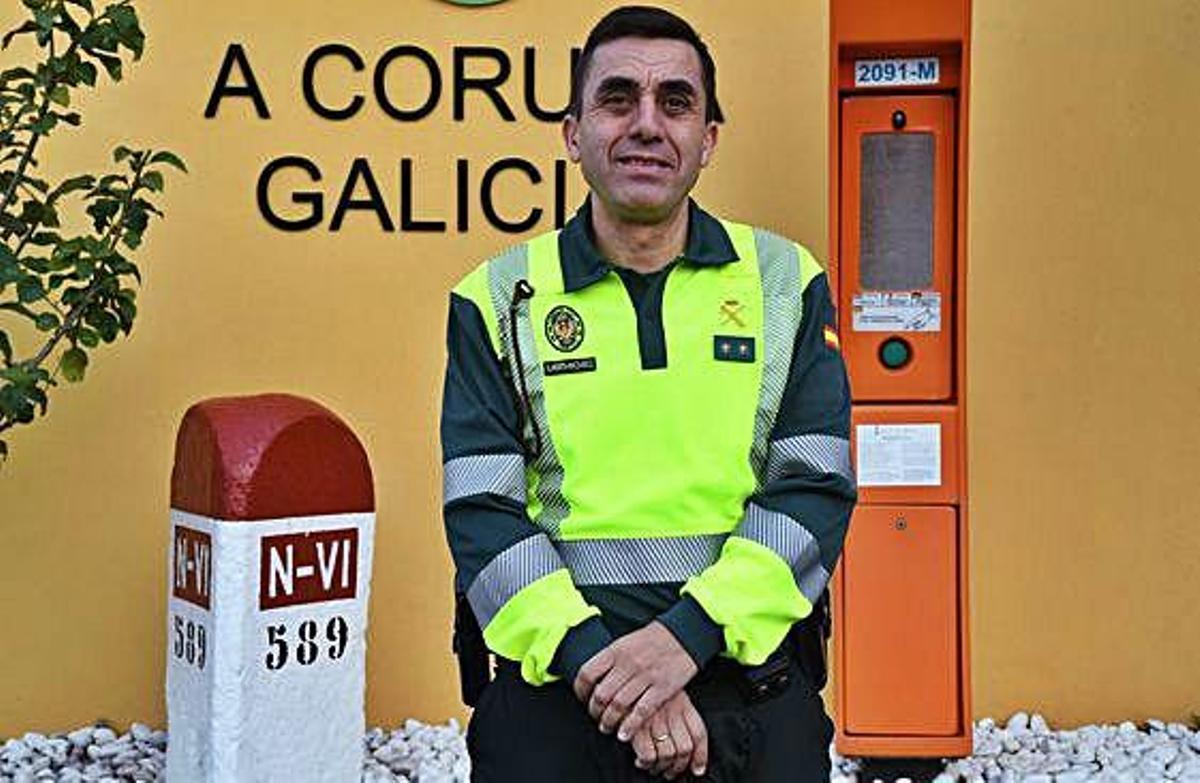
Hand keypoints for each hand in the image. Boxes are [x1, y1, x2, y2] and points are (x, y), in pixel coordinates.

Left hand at [573, 621, 697, 741]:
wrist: (683, 635)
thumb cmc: (652, 640)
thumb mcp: (625, 642)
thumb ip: (609, 659)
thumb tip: (591, 679)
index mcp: (615, 650)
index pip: (587, 674)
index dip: (580, 691)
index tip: (583, 699)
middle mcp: (628, 664)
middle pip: (601, 695)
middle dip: (594, 711)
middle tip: (596, 717)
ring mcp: (645, 676)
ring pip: (618, 706)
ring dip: (608, 722)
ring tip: (607, 727)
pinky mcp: (662, 688)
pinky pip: (641, 712)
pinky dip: (630, 726)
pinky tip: (624, 734)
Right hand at [631, 690, 707, 779]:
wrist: (618, 675)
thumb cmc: (642, 684)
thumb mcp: (666, 690)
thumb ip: (679, 712)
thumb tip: (688, 747)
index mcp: (682, 703)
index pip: (699, 734)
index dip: (700, 756)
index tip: (697, 768)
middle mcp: (671, 711)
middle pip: (684, 748)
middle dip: (678, 767)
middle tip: (670, 772)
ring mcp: (655, 719)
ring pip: (668, 755)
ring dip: (661, 768)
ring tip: (654, 768)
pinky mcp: (636, 726)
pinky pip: (648, 755)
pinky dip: (645, 763)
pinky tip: (640, 761)